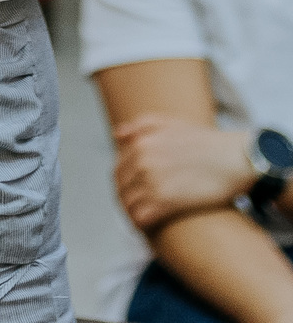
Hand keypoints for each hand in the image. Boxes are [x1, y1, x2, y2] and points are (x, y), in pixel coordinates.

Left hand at [114, 115, 253, 229]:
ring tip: (144, 220)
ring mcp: (153, 181)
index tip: (132, 193)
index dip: (123, 184)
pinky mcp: (167, 202)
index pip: (118, 169)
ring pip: (128, 205)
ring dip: (132, 214)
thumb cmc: (206, 141)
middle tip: (138, 209)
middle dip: (126, 199)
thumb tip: (116, 134)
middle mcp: (143, 161)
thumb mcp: (172, 123)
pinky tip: (151, 227)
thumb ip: (141, 126)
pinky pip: (141, 218)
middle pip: (121, 188)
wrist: (234, 158)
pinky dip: (141, 224)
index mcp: (141, 143)